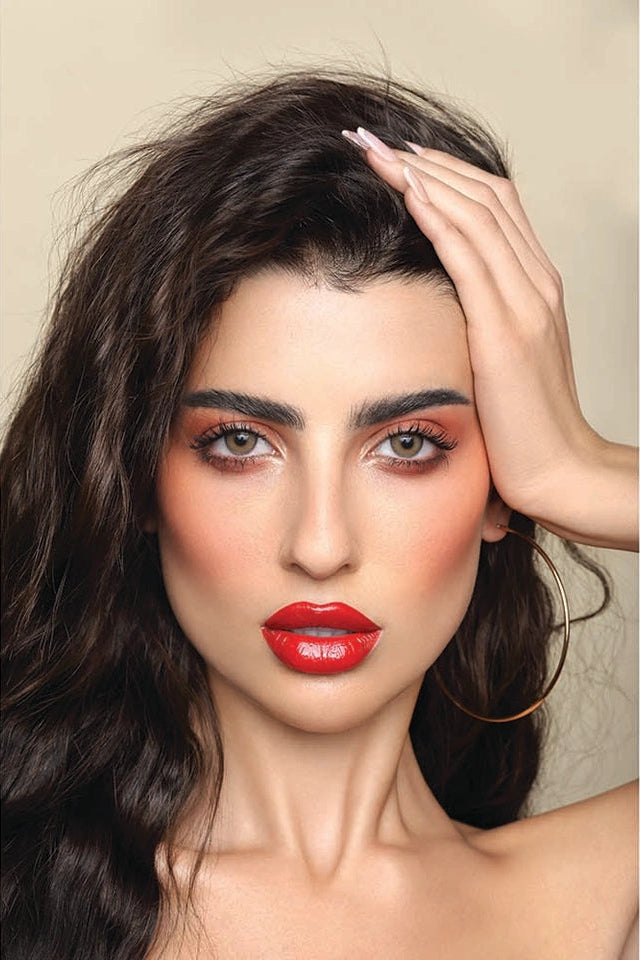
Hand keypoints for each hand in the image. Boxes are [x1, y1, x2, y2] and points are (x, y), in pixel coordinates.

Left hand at [347, 128, 637, 550]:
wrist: (561, 472)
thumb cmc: (524, 427)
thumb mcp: (502, 363)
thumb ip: (479, 325)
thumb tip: (434, 309)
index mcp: (536, 287)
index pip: (494, 205)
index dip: (446, 173)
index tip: (398, 158)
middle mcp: (536, 283)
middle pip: (485, 195)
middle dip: (426, 161)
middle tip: (374, 140)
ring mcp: (526, 304)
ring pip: (478, 213)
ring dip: (423, 175)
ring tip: (376, 151)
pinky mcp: (505, 332)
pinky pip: (471, 257)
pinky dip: (439, 217)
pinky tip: (406, 191)